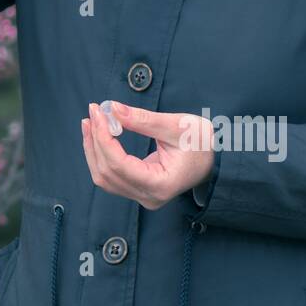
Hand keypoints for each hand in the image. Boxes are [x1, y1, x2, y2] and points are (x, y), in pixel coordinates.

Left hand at [80, 101, 214, 210]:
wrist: (215, 159)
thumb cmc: (202, 142)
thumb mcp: (176, 126)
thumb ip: (143, 119)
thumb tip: (112, 108)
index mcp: (161, 184)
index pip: (119, 164)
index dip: (103, 138)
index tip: (98, 112)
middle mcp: (149, 197)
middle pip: (107, 173)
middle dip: (95, 140)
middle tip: (92, 112)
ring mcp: (143, 196)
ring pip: (104, 178)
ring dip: (93, 149)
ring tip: (90, 122)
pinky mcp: (138, 190)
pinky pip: (111, 177)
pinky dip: (101, 155)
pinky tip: (98, 135)